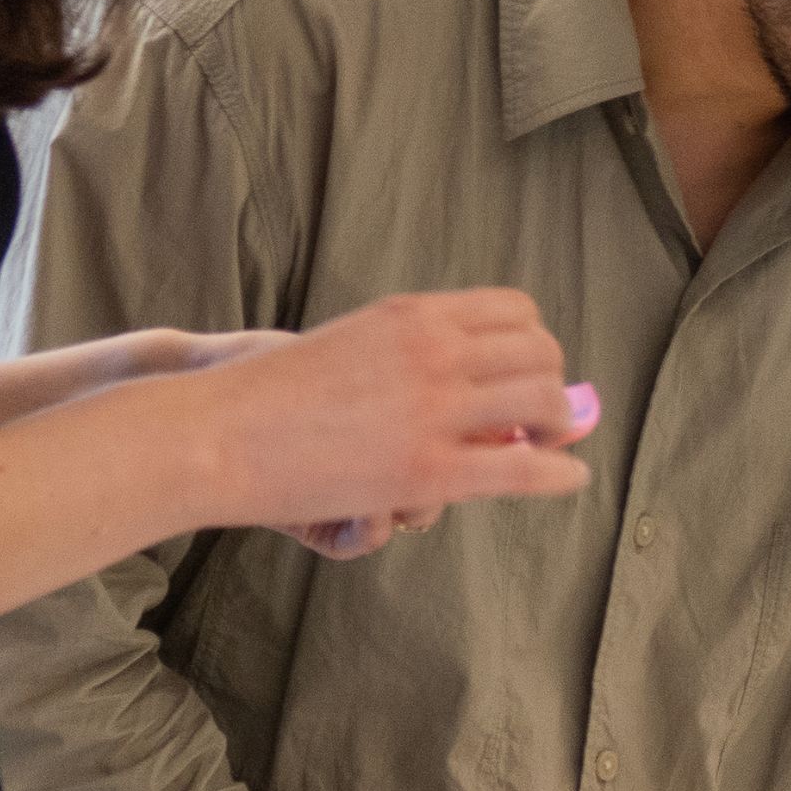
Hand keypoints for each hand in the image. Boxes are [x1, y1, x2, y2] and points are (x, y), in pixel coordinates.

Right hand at [181, 290, 596, 555]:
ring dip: (561, 426)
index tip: (527, 372)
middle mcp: (434, 352)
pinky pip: (524, 468)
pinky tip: (571, 479)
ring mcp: (434, 410)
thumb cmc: (273, 396)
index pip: (515, 312)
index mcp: (413, 315)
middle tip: (547, 417)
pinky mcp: (428, 470)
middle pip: (541, 356)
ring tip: (552, 446)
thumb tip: (458, 371)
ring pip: (544, 406)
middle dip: (553, 385)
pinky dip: (561, 474)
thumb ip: (406, 353)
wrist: (219, 433)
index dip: (533, 345)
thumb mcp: (351, 346)